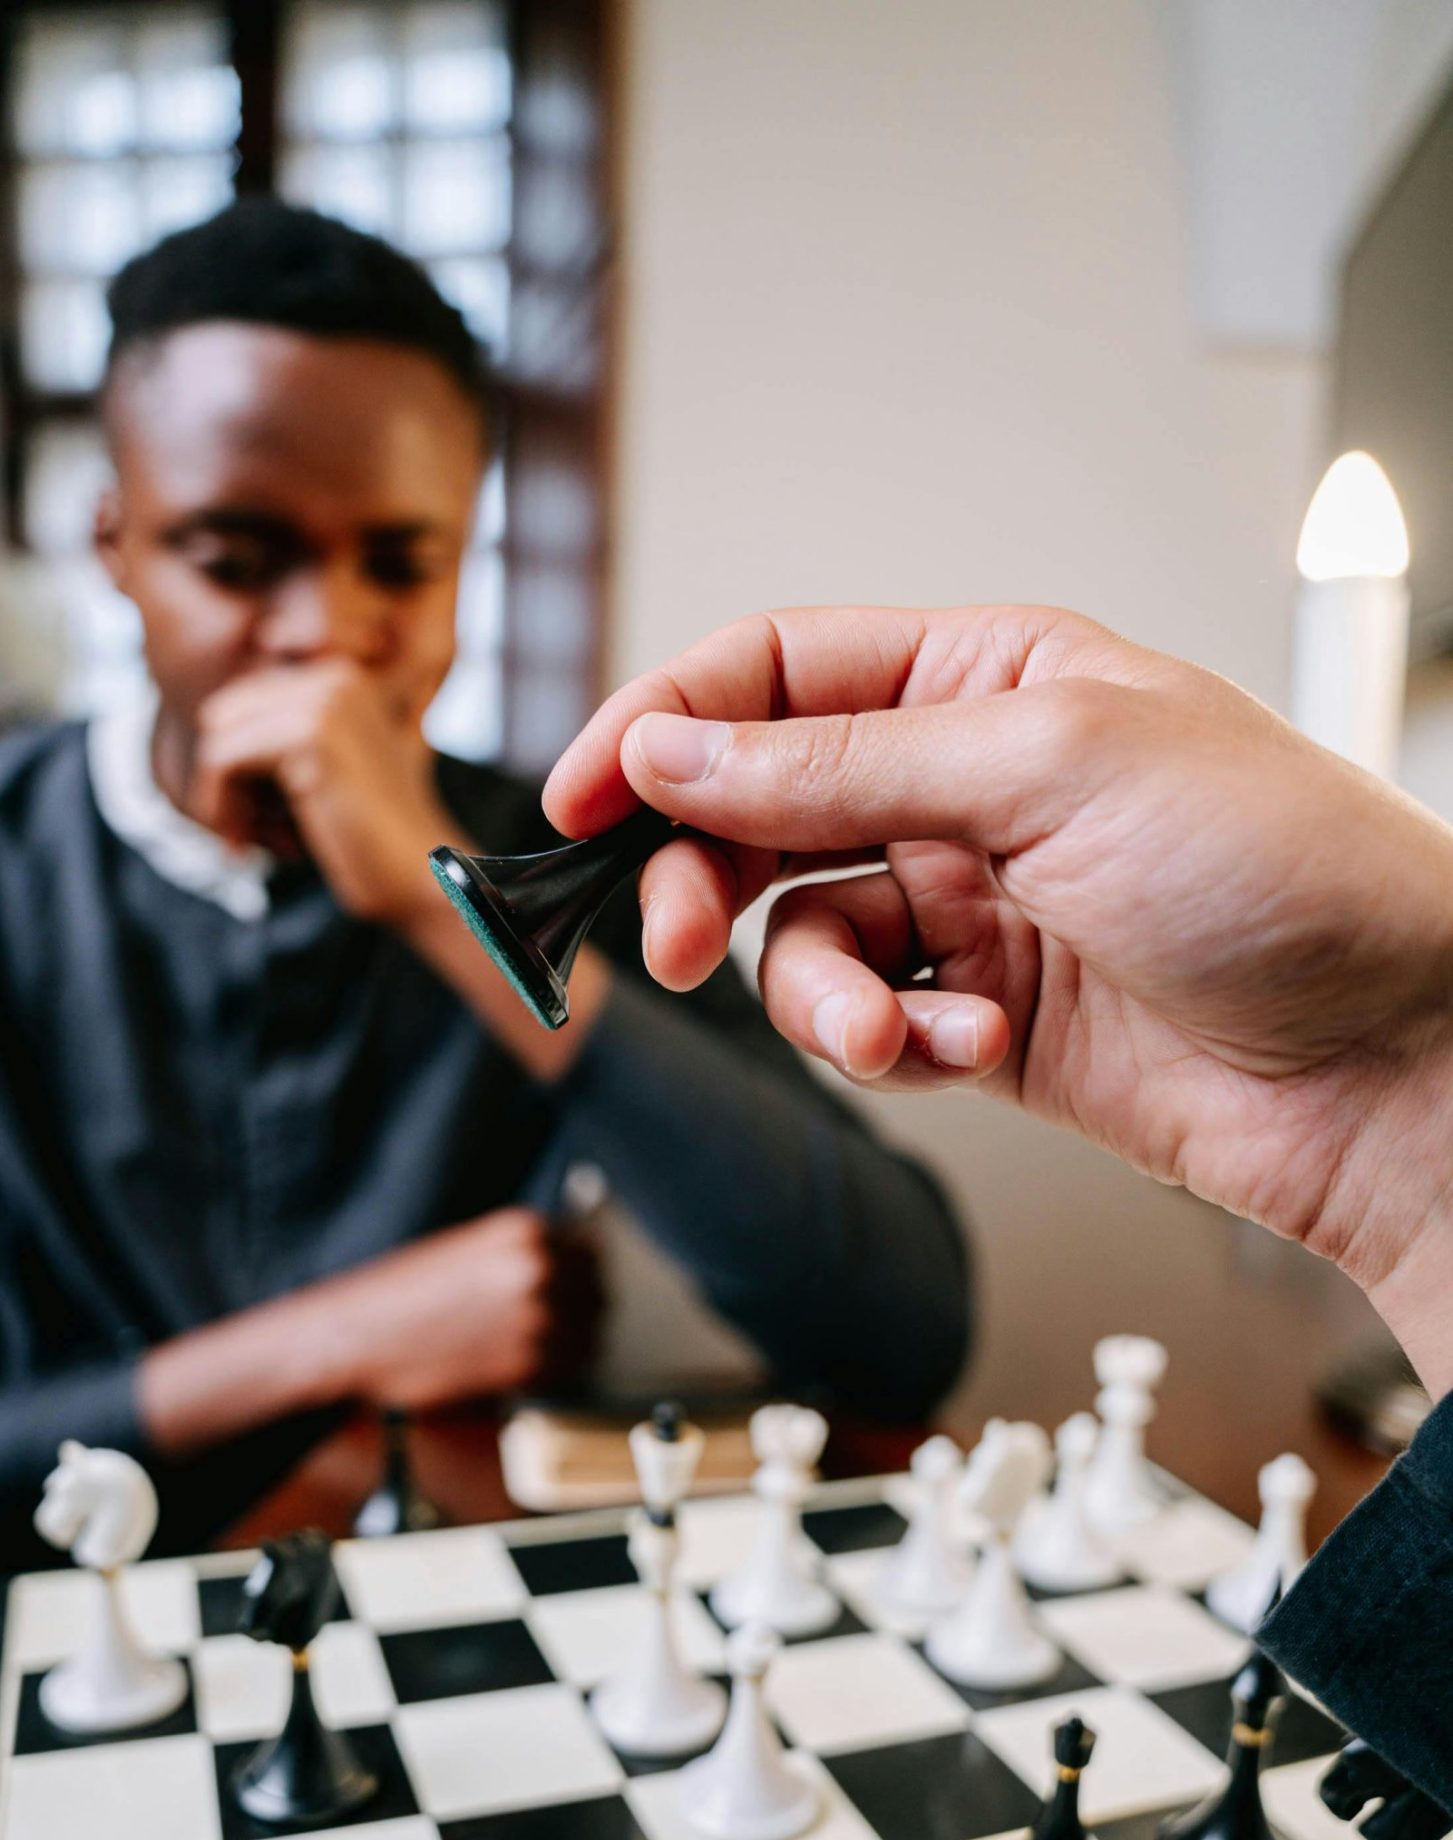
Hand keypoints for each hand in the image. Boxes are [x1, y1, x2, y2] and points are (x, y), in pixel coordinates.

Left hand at [192, 660, 438, 924]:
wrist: (420, 878)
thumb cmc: (371, 842)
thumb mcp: (325, 775)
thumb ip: (284, 741)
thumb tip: (210, 722)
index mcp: (341, 678)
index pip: (242, 703)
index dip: (236, 763)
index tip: (253, 819)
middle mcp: (336, 676)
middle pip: (224, 711)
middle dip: (221, 775)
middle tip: (244, 831)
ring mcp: (326, 700)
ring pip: (216, 732)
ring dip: (217, 796)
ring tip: (244, 840)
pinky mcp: (311, 734)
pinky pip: (220, 759)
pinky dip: (219, 807)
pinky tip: (244, 844)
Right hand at [311, 1208, 603, 1409]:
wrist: (356, 1337)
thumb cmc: (401, 1294)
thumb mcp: (465, 1248)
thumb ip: (519, 1254)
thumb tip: (565, 1268)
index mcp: (524, 1231)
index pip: (592, 1251)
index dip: (582, 1274)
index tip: (573, 1288)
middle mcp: (539, 1269)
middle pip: (599, 1293)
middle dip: (582, 1309)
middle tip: (558, 1323)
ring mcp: (538, 1318)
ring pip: (592, 1336)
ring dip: (574, 1345)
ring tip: (538, 1348)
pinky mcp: (528, 1365)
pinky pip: (569, 1371)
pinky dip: (556, 1373)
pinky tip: (524, 1368)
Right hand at [543, 604, 1452, 1391]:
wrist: (1393, 1057)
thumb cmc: (1278, 870)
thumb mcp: (1045, 765)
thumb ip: (837, 760)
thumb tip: (673, 743)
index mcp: (984, 676)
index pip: (773, 673)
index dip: (660, 725)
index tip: (576, 800)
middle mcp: (965, 784)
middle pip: (757, 813)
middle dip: (705, 883)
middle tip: (671, 945)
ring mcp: (972, 906)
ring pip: (801, 940)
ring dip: (820, 997)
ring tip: (892, 1033)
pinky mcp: (985, 1019)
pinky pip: (872, 1026)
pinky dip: (900, 1049)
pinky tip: (975, 1053)